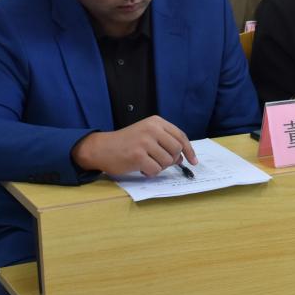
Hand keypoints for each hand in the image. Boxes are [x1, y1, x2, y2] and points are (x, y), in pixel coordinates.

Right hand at [71, 115, 195, 176]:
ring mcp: (145, 142)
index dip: (189, 150)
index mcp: (156, 122)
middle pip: (177, 149)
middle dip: (172, 159)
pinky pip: (155, 170)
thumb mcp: (147, 134)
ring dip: (159, 167)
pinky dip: (150, 173)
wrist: (101, 147)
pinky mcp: (138, 156)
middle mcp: (152, 129)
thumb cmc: (127, 142)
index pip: (180, 136)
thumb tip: (182, 158)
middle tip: (160, 161)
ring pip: (167, 161)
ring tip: (147, 162)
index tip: (193, 161)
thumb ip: (165, 142)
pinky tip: (141, 168)